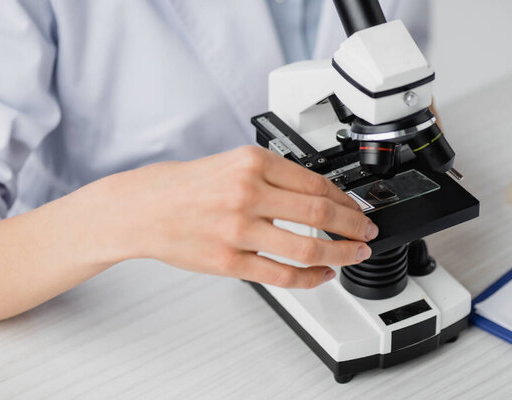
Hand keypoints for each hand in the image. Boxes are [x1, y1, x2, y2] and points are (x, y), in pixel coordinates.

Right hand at [96, 146, 378, 288]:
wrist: (143, 208)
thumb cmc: (185, 186)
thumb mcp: (231, 164)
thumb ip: (274, 178)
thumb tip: (319, 198)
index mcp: (252, 162)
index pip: (316, 182)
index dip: (346, 200)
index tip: (358, 208)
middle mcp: (247, 193)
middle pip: (319, 213)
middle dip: (354, 226)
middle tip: (368, 233)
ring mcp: (238, 229)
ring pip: (306, 247)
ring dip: (341, 253)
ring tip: (354, 255)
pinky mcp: (229, 261)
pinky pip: (282, 275)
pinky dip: (310, 278)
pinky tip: (322, 275)